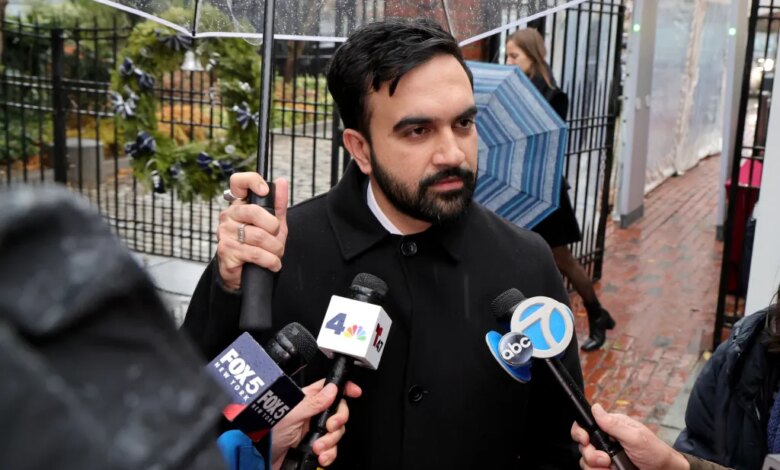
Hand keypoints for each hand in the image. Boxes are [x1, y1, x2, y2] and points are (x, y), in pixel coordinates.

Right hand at [216, 173, 288, 290]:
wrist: (245, 274)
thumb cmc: (258, 246)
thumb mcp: (273, 224)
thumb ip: (278, 204)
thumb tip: (282, 182)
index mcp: (239, 205)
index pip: (238, 182)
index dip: (252, 181)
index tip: (265, 191)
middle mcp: (229, 216)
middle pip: (253, 211)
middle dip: (273, 226)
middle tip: (276, 236)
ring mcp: (225, 233)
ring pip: (258, 236)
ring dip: (275, 248)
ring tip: (276, 253)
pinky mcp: (226, 251)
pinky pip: (255, 253)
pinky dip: (270, 260)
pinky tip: (273, 263)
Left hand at [271, 379, 362, 468]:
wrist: (261, 459)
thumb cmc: (267, 432)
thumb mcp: (291, 413)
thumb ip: (313, 402)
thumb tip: (332, 390)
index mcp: (307, 400)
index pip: (330, 388)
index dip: (344, 388)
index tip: (355, 392)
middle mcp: (313, 414)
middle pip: (338, 412)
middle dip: (337, 422)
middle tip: (328, 428)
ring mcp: (314, 431)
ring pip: (336, 433)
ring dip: (330, 442)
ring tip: (317, 447)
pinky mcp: (315, 447)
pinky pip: (332, 449)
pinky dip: (329, 454)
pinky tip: (320, 455)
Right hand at [570, 404, 689, 469]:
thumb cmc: (656, 453)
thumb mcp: (636, 437)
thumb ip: (614, 424)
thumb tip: (595, 408)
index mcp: (611, 427)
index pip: (586, 425)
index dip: (580, 432)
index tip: (585, 440)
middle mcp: (605, 441)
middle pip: (583, 446)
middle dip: (590, 454)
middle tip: (605, 460)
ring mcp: (605, 457)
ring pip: (585, 461)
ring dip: (595, 467)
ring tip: (610, 468)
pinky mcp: (607, 469)